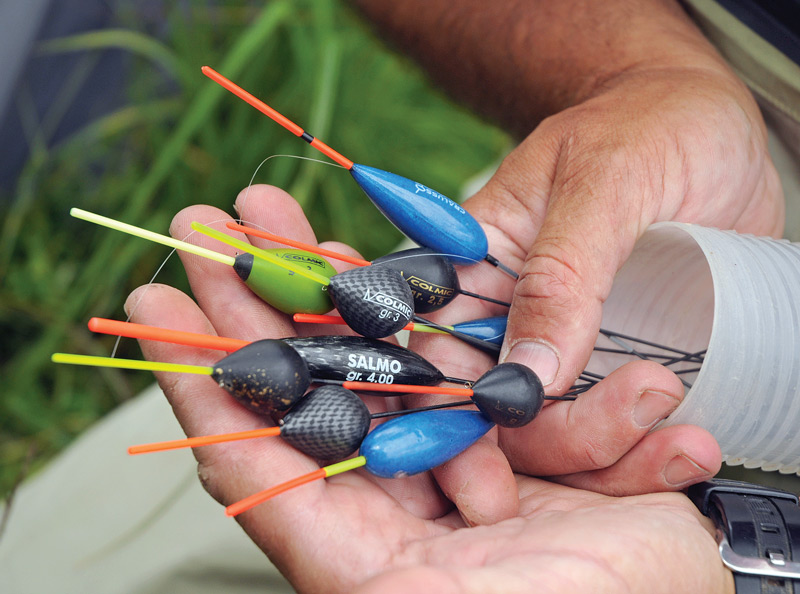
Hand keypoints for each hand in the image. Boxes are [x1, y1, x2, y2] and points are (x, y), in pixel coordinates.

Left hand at [123, 193, 730, 591]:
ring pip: (371, 348)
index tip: (153, 299)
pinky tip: (363, 252)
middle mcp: (399, 488)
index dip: (202, 370)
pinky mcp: (513, 417)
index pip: (256, 446)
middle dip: (251, 299)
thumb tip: (218, 463)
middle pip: (306, 380)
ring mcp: (458, 446)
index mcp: (360, 539)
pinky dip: (415, 299)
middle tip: (203, 226)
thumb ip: (322, 540)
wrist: (689, 592)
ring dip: (318, 276)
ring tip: (265, 211)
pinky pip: (458, 349)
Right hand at [426, 61, 778, 507]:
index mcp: (474, 270)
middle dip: (556, 446)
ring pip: (558, 439)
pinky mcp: (619, 367)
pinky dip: (647, 457)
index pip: (437, 358)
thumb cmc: (647, 125)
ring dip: (614, 459)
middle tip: (639, 422)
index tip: (488, 478)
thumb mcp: (606, 181)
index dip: (451, 423)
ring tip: (685, 435)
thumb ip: (560, 273)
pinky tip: (689, 443)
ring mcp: (567, 351)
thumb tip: (524, 376)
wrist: (713, 126)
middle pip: (498, 417)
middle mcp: (508, 321)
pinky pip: (618, 435)